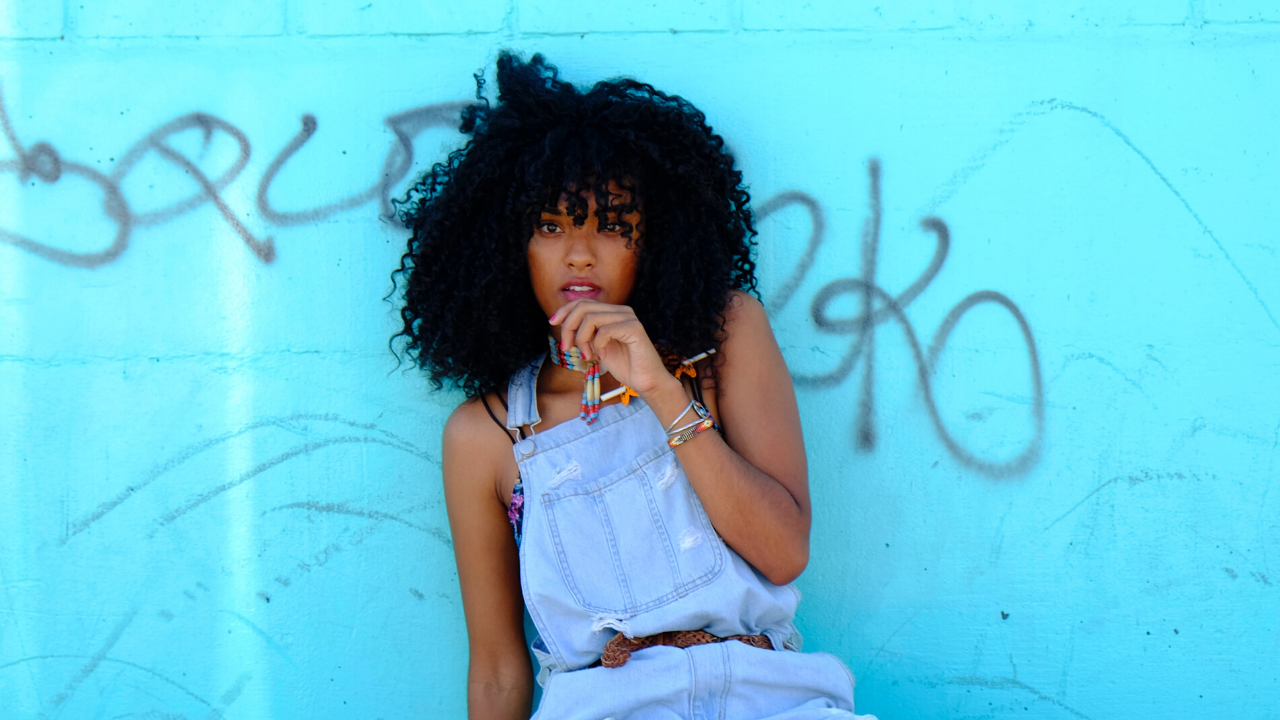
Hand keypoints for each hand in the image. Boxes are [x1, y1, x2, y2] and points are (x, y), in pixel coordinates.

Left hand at [548, 300, 677, 397]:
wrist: (646, 382)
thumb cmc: (624, 366)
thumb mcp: (597, 347)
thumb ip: (585, 333)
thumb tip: (564, 322)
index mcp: (613, 312)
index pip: (583, 302)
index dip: (565, 310)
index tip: (552, 322)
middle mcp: (622, 310)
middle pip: (584, 306)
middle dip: (569, 327)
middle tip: (566, 347)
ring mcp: (629, 318)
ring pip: (591, 318)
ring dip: (581, 339)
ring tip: (586, 355)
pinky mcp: (634, 328)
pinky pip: (604, 330)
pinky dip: (596, 344)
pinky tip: (601, 356)